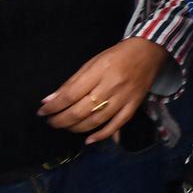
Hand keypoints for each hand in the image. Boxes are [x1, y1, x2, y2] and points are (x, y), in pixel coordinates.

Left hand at [38, 37, 170, 143]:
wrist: (149, 52)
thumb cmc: (117, 55)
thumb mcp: (92, 62)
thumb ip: (72, 82)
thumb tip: (50, 100)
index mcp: (100, 72)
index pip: (71, 94)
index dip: (54, 106)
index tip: (43, 111)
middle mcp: (112, 86)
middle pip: (81, 110)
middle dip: (61, 120)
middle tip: (51, 122)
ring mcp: (124, 98)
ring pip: (96, 120)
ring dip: (76, 127)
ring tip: (66, 127)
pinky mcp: (134, 106)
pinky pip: (117, 124)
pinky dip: (102, 135)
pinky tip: (89, 139)